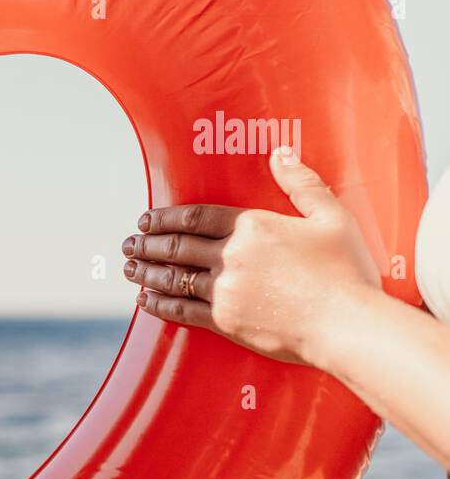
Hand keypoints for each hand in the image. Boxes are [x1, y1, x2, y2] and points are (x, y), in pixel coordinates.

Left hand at [120, 150, 381, 365]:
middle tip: (129, 243)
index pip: (195, 217)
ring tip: (129, 268)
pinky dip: (159, 304)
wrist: (348, 325)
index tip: (146, 220)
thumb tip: (281, 152)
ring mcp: (225, 290)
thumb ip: (302, 184)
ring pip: (173, 277)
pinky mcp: (225, 322)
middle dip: (147, 244)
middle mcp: (231, 256)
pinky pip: (182, 310)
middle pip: (176, 246)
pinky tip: (146, 300)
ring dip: (146, 272)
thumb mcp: (332, 217)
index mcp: (252, 227)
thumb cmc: (346, 271)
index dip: (165, 217)